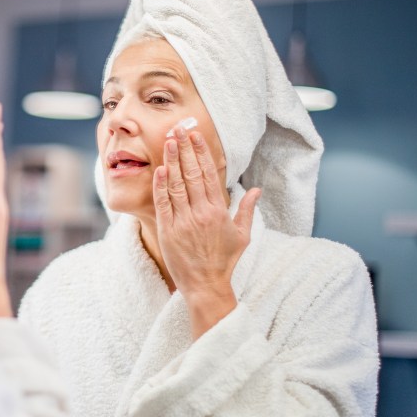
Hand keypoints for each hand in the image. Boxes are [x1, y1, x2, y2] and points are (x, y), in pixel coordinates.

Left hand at [152, 123, 260, 336]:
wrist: (206, 286)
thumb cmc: (224, 261)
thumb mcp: (242, 235)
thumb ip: (247, 210)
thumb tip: (257, 190)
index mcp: (219, 211)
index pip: (209, 175)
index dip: (201, 153)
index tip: (195, 136)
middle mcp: (201, 213)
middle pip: (192, 174)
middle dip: (184, 149)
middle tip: (178, 129)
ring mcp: (183, 222)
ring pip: (176, 185)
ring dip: (172, 161)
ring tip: (167, 142)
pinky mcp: (168, 231)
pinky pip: (163, 204)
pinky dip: (160, 186)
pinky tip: (159, 169)